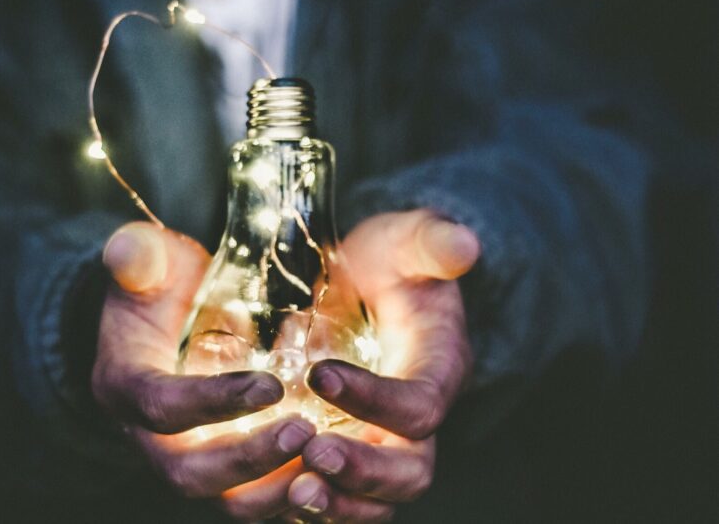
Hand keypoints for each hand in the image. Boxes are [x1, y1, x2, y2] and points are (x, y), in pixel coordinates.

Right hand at [92, 222, 316, 519]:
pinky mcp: (223, 472)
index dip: (213, 402)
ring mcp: (187, 460)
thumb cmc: (161, 285)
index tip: (271, 385)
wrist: (166, 320)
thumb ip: (139, 255)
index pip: (161, 407)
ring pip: (226, 501)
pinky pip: (256, 501)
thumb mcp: (148, 261)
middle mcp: (150, 438)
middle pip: (190, 474)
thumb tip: (127, 251)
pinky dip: (293, 498)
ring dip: (276, 491)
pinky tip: (337, 479)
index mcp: (125, 386)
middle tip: (305, 432)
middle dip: (248, 460)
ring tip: (328, 461)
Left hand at [284, 210, 479, 521]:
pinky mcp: (352, 451)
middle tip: (312, 454)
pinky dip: (314, 507)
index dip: (375, 399)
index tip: (318, 374)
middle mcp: (416, 419)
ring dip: (339, 503)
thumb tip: (463, 244)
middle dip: (364, 471)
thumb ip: (432, 242)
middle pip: (409, 470)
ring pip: (376, 500)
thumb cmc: (390, 262)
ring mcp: (384, 442)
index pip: (419, 405)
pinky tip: (273, 495)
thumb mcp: (408, 241)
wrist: (370, 284)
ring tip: (294, 492)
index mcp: (438, 369)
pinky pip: (342, 498)